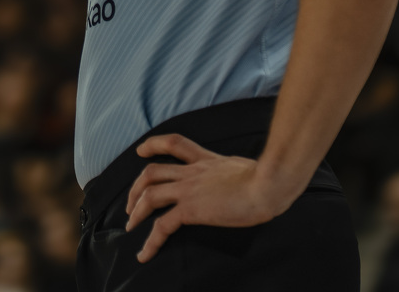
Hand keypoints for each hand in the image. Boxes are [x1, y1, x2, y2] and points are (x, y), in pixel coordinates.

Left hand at [124, 134, 294, 262]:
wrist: (268, 185)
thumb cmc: (267, 178)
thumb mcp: (245, 167)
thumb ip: (234, 171)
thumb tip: (242, 179)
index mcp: (207, 160)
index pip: (175, 144)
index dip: (154, 145)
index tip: (141, 150)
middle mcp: (193, 172)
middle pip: (152, 172)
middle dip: (136, 188)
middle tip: (130, 204)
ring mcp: (189, 190)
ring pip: (150, 195)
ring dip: (136, 210)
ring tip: (131, 226)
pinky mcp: (191, 209)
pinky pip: (162, 226)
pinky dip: (150, 242)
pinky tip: (145, 254)